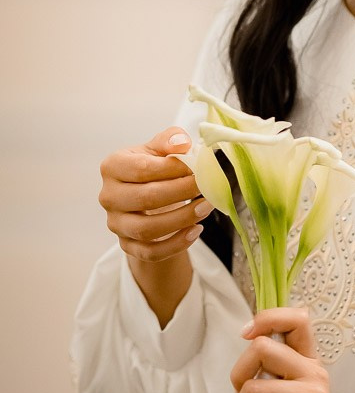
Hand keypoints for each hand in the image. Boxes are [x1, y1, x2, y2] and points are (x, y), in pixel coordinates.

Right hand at [98, 127, 213, 325]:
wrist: (146, 197)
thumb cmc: (153, 168)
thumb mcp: (159, 148)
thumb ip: (171, 140)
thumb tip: (182, 143)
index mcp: (113, 166)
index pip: (142, 169)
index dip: (173, 169)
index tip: (198, 167)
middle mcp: (109, 196)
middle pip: (146, 199)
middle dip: (182, 192)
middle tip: (207, 186)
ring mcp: (116, 223)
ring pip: (147, 229)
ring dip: (182, 218)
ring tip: (206, 206)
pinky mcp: (127, 245)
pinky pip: (151, 252)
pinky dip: (176, 244)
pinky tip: (196, 230)